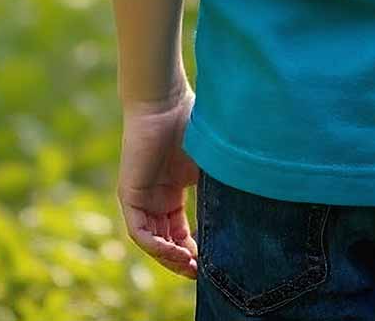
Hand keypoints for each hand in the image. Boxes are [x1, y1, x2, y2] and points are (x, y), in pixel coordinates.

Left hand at [117, 83, 199, 279]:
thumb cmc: (191, 124)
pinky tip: (174, 251)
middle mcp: (155, 199)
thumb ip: (217, 189)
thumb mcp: (209, 166)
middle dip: (182, 260)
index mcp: (172, 192)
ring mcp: (140, 197)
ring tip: (189, 267)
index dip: (193, 250)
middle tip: (200, 272)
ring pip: (151, 241)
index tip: (210, 263)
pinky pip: (139, 231)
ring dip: (169, 258)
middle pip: (165, 241)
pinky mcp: (129, 194)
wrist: (166, 102)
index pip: (179, 232)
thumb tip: (245, 216)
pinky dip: (155, 245)